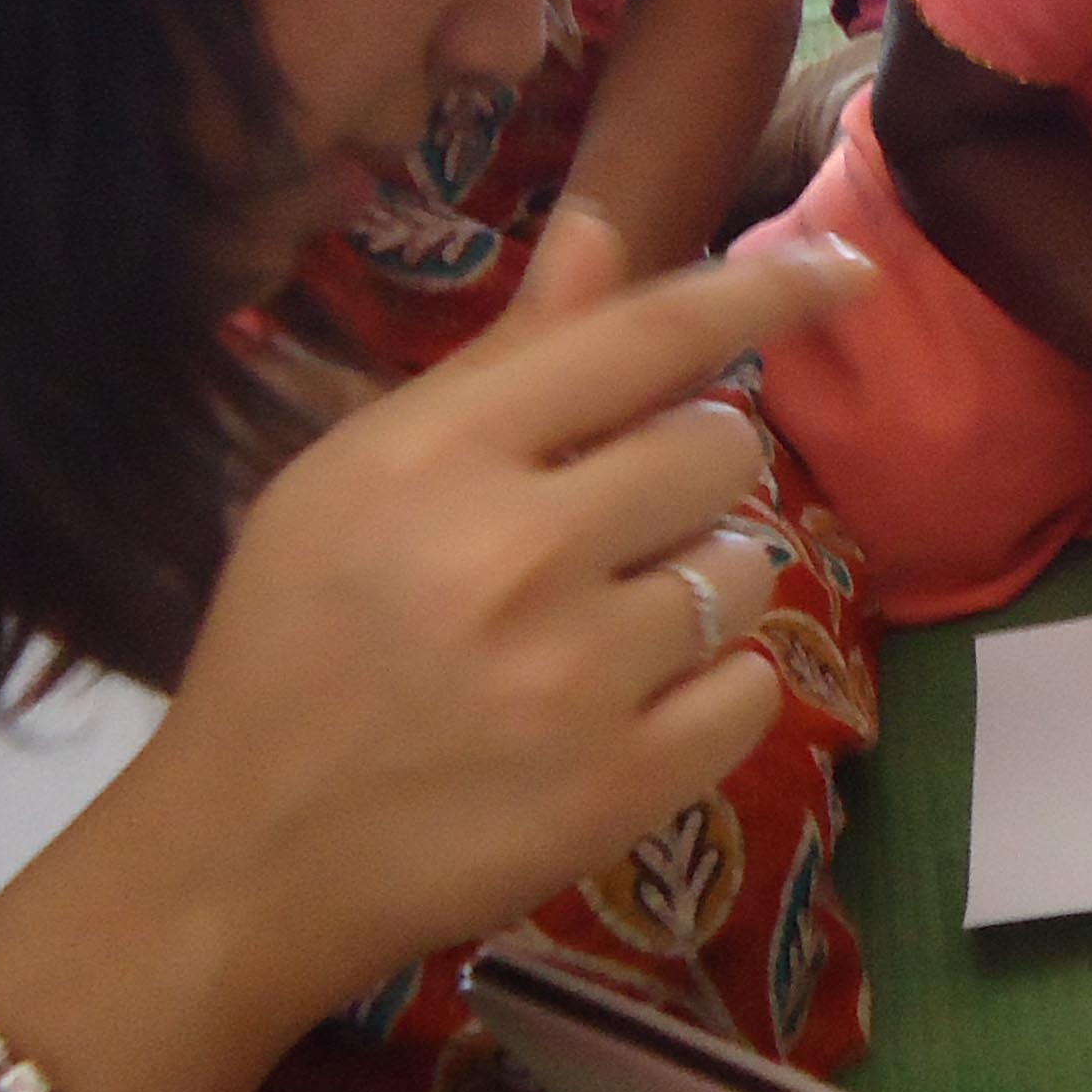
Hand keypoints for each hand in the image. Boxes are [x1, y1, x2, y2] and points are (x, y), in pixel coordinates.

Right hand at [121, 208, 874, 1030]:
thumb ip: (504, 362)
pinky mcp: (627, 785)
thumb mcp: (358, 477)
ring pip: (747, 566)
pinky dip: (710, 692)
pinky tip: (623, 709)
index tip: (847, 267)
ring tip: (598, 631)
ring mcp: (582, 676)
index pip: (651, 335)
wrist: (244, 856)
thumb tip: (605, 235)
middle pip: (723, 446)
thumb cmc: (294, 644)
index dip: (769, 292)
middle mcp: (522, 552)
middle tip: (608, 528)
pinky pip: (753, 689)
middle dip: (690, 473)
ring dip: (700, 585)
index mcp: (443, 456)